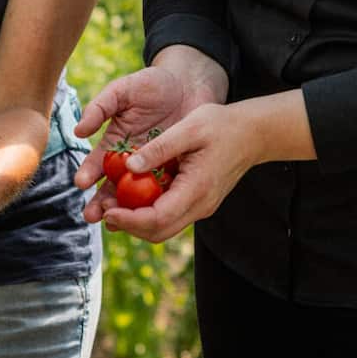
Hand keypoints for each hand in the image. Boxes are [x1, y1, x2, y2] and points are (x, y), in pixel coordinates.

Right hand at [73, 63, 216, 216]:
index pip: (96, 163)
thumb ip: (100, 107)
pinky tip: (149, 216)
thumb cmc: (152, 84)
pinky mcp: (173, 172)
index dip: (87, 173)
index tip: (81, 183)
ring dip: (124, 210)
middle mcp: (129, 161)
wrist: (189, 84)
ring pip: (135, 195)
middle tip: (92, 215)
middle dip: (100, 202)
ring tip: (113, 223)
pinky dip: (156, 204)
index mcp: (113, 143)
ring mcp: (152, 169)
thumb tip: (79, 131)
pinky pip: (163, 190)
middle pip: (111, 187)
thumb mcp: (123, 90)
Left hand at [91, 87, 315, 241]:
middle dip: (128, 226)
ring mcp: (201, 206)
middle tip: (102, 211)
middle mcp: (199, 205)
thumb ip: (159, 148)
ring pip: (163, 228)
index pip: (157, 219)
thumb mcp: (190, 127)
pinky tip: (133, 198)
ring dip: (136, 222)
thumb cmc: (222, 125)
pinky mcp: (199, 201)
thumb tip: (129, 167)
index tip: (107, 210)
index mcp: (196, 189)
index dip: (129, 220)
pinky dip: (149, 213)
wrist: (254, 133)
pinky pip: (171, 215)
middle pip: (158, 232)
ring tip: (111, 206)